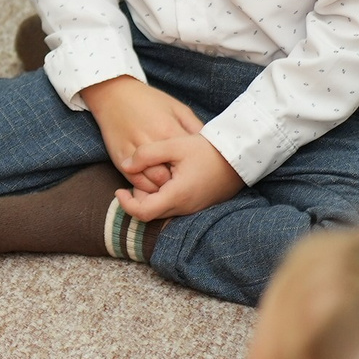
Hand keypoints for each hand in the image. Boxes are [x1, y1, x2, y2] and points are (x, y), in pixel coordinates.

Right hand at [77, 76, 202, 193]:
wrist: (113, 94)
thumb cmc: (149, 100)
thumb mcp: (177, 108)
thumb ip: (195, 127)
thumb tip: (210, 145)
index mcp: (169, 130)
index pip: (188, 161)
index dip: (195, 170)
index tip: (198, 172)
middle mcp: (151, 143)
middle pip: (171, 177)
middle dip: (178, 182)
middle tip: (184, 182)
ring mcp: (133, 152)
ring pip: (152, 183)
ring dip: (162, 188)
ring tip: (169, 185)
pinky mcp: (119, 158)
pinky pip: (135, 182)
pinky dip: (145, 187)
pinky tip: (152, 182)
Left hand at [113, 131, 244, 221]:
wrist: (239, 156)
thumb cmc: (207, 149)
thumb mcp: (174, 145)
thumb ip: (147, 154)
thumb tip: (125, 165)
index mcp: (177, 196)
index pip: (143, 212)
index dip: (126, 204)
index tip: (119, 190)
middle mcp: (185, 207)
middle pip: (151, 213)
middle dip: (137, 199)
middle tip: (133, 179)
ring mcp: (194, 208)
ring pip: (163, 210)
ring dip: (151, 197)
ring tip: (148, 175)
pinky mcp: (200, 204)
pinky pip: (176, 206)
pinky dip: (164, 197)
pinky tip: (165, 177)